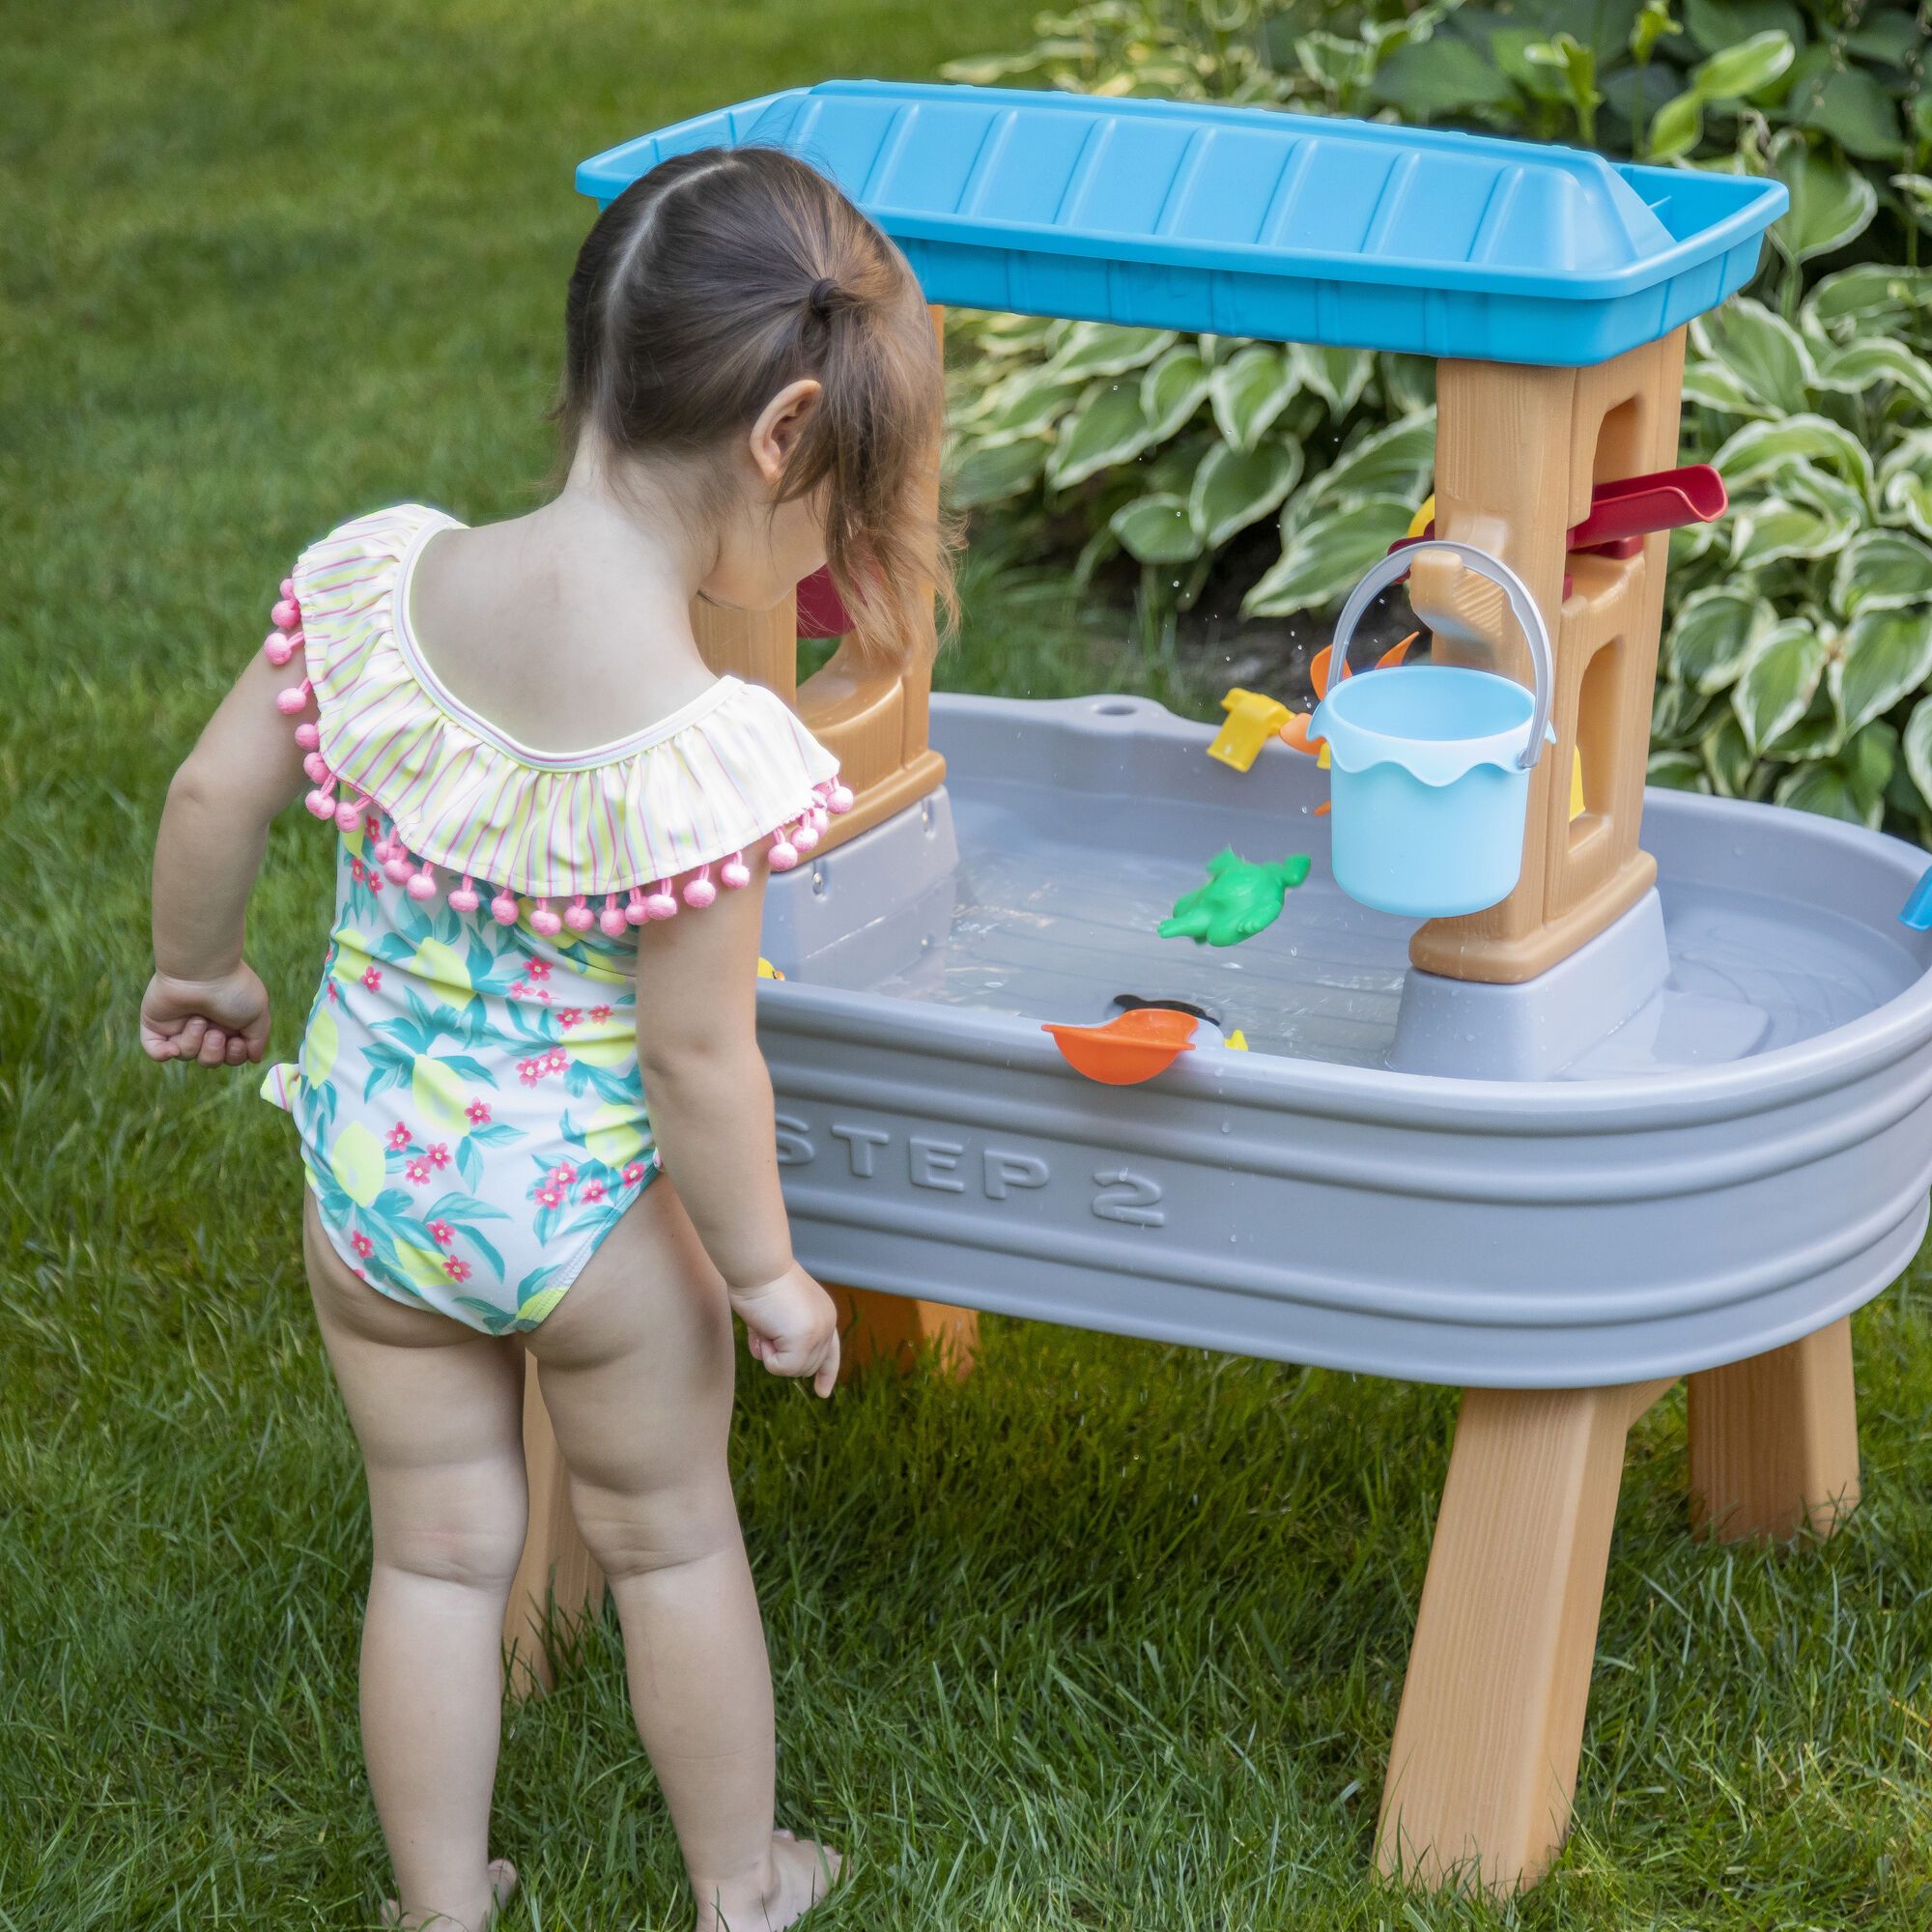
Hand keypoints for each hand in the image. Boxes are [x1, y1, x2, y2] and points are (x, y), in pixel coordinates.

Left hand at [140, 964, 271, 1066]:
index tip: (236, 1042)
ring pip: (185, 1055)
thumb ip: (258, 1039)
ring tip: (197, 1020)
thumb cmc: (233, 989)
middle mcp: (204, 1026)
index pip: (230, 1055)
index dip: (234, 1056)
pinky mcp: (156, 1023)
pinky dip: (162, 1054)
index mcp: (228, 1024)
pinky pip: (155, 1050)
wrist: (201, 971)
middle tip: (214, 1032)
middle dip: (213, 1052)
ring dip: (193, 1043)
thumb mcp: (258, 1013)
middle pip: (208, 1060)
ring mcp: (178, 1025)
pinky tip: (171, 1049)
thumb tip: (254, 1059)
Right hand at [730, 1262, 841, 1397]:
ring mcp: (818, 1333)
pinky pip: (781, 1368)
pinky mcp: (805, 1341)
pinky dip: (766, 1355)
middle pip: (804, 1366)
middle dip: (780, 1356)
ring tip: (764, 1325)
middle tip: (764, 1330)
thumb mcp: (774, 1312)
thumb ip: (779, 1335)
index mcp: (824, 1315)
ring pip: (793, 1370)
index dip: (826, 1373)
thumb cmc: (759, 1282)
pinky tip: (763, 1330)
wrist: (759, 1267)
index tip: (822, 1393)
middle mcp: (827, 1325)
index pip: (830, 1351)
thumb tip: (772, 1360)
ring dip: (771, 1354)